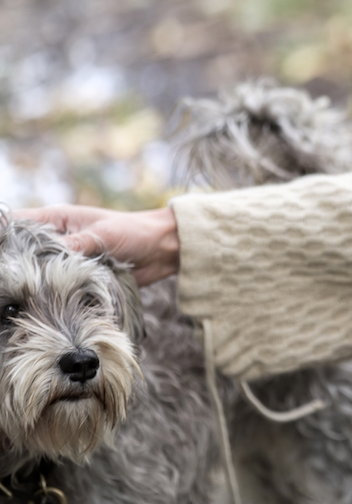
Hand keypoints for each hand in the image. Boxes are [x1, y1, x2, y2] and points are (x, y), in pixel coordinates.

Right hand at [12, 205, 179, 286]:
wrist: (164, 249)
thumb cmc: (134, 232)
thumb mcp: (101, 236)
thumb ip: (73, 246)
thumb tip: (44, 258)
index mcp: (56, 219)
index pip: (17, 224)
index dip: (4, 236)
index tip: (1, 255)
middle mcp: (56, 238)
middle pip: (21, 251)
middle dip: (13, 265)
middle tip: (6, 285)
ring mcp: (65, 259)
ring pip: (35, 271)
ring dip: (28, 282)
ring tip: (13, 297)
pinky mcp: (76, 276)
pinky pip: (55, 285)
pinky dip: (47, 293)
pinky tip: (35, 305)